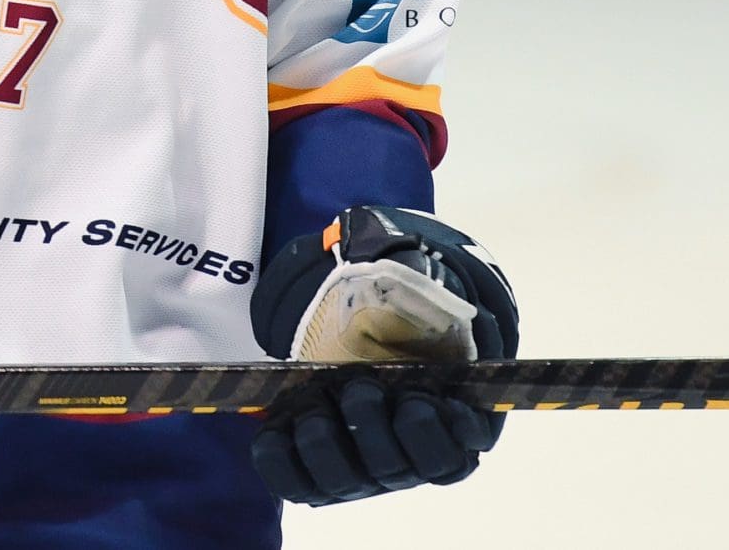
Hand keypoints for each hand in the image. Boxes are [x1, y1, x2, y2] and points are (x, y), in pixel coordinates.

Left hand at [247, 205, 517, 505]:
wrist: (365, 338)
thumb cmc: (403, 319)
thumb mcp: (419, 297)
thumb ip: (415, 280)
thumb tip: (381, 243)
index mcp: (451, 426)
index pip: (455, 453)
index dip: (437, 434)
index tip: (417, 399)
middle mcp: (409, 460)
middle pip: (398, 469)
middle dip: (375, 428)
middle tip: (358, 387)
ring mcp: (365, 471)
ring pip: (349, 481)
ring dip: (329, 447)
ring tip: (317, 410)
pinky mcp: (319, 472)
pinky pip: (300, 484)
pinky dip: (283, 462)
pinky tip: (272, 432)